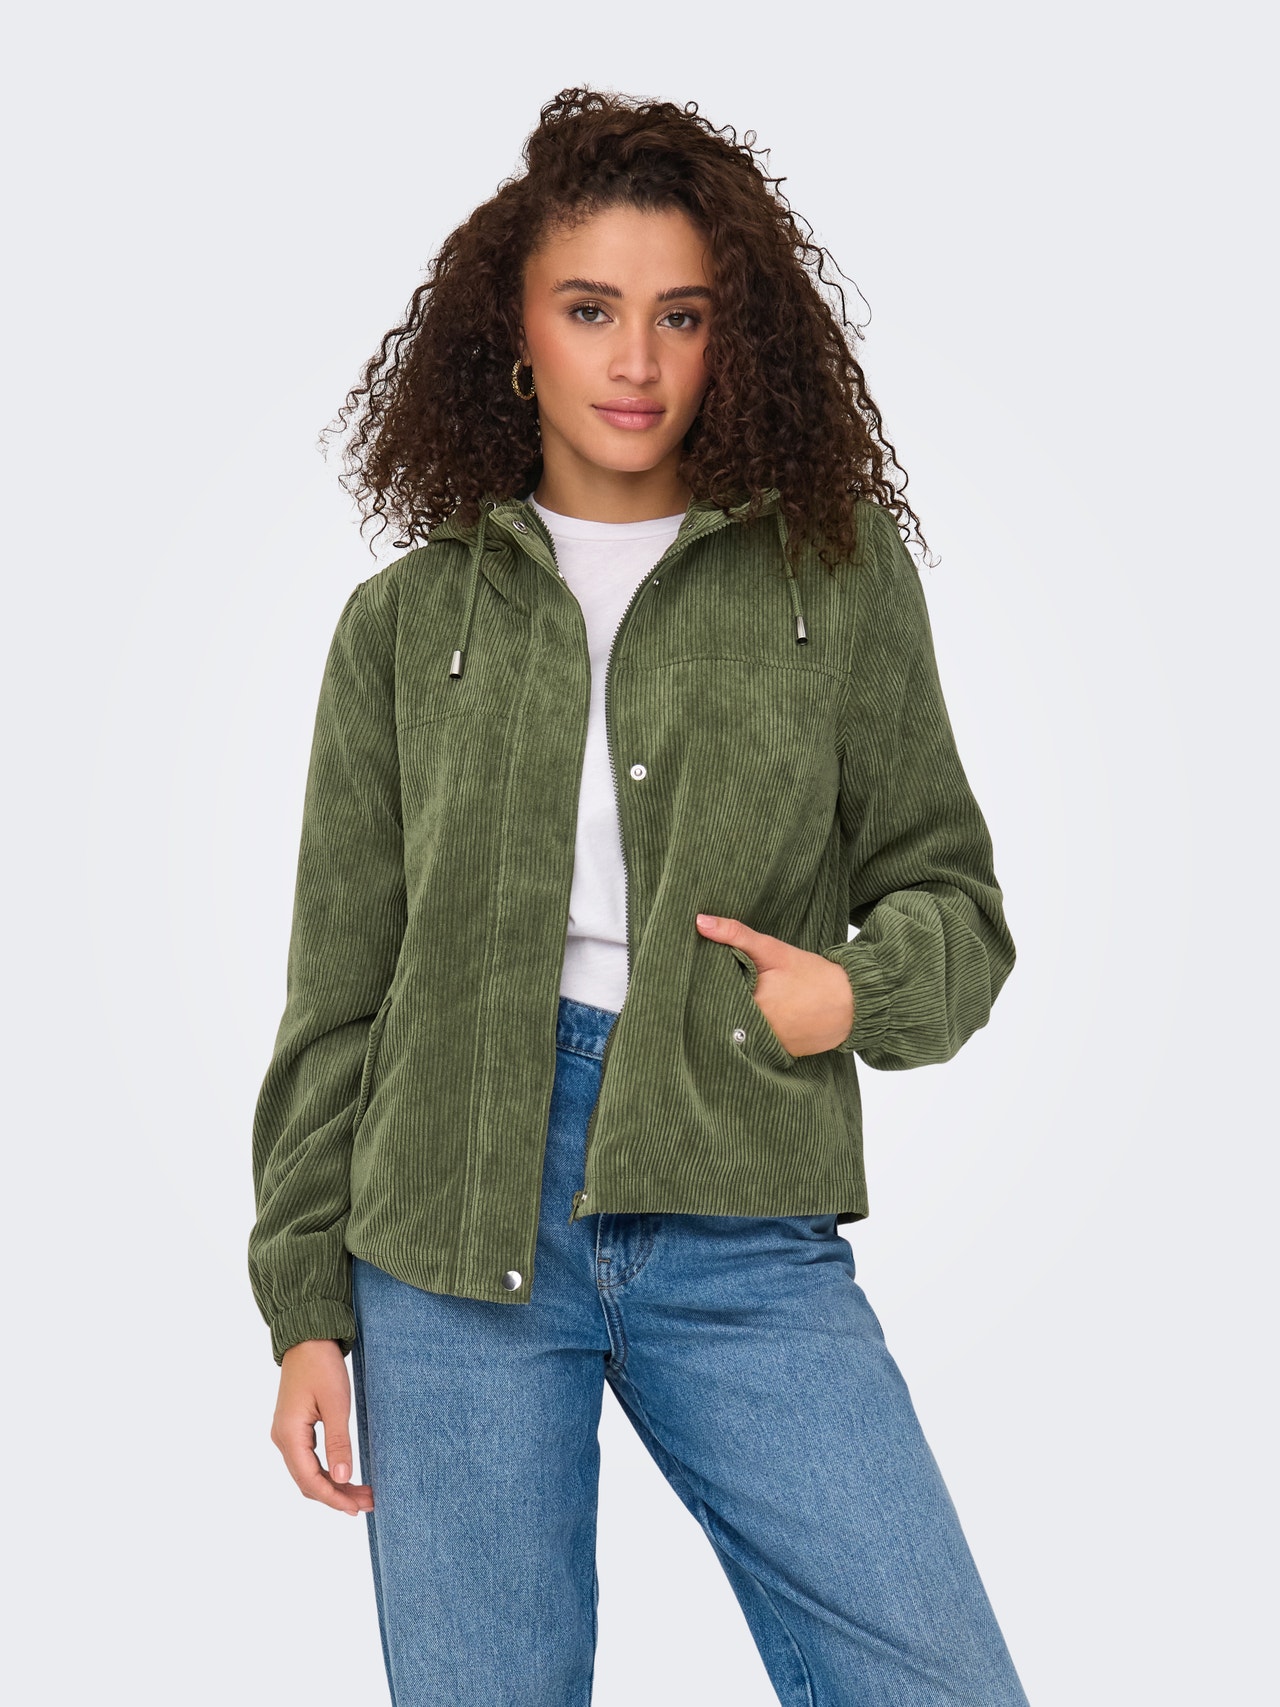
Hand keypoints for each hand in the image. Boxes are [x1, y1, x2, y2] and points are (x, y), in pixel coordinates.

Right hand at [271, 1339, 374, 1516]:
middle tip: (368, 1502)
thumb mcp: (335, 1403)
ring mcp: (286, 1434)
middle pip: (308, 1482)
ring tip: (362, 1493)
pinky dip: (327, 1471)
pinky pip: (308, 1460)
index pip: (310, 1480)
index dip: (333, 1498)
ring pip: (308, 1473)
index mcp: (289, 1435)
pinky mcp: (294, 1428)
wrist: (307, 1338)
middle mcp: (282, 1439)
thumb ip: (339, 1441)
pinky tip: (345, 1475)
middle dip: (337, 1495)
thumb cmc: (321, 1365)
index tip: (357, 1509)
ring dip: (334, 1485)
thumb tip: (342, 1477)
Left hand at [695, 913, 854, 1056]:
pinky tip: (754, 1017)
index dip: (705, 985)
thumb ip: (736, 935)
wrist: (852, 1004)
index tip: (700, 976)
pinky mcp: (775, 1055)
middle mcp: (753, 1032)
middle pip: (720, 1015)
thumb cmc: (812, 975)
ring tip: (737, 1002)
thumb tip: (700, 921)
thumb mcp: (773, 950)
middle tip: (717, 987)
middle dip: (717, 1001)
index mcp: (749, 1005)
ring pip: (734, 1031)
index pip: (710, 996)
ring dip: (731, 1018)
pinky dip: (749, 1031)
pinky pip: (752, 1043)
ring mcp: (764, 1048)